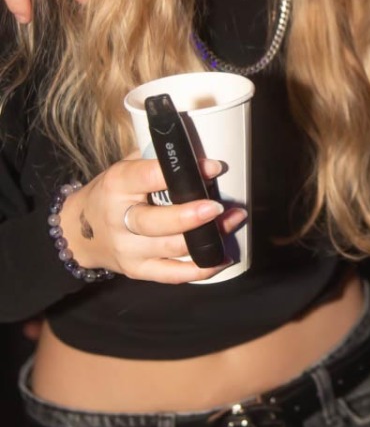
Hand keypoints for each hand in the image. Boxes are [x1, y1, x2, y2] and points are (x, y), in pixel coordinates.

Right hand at [59, 154, 246, 283]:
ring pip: (170, 248)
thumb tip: (199, 152)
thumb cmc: (112, 193)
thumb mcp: (124, 168)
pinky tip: (221, 257)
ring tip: (233, 220)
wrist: (79, 232)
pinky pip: (172, 274)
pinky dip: (200, 269)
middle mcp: (119, 219)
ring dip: (206, 238)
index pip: (148, 177)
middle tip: (218, 206)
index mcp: (117, 185)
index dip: (181, 172)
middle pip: (156, 222)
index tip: (214, 167)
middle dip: (190, 216)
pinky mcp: (137, 270)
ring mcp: (128, 249)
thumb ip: (155, 159)